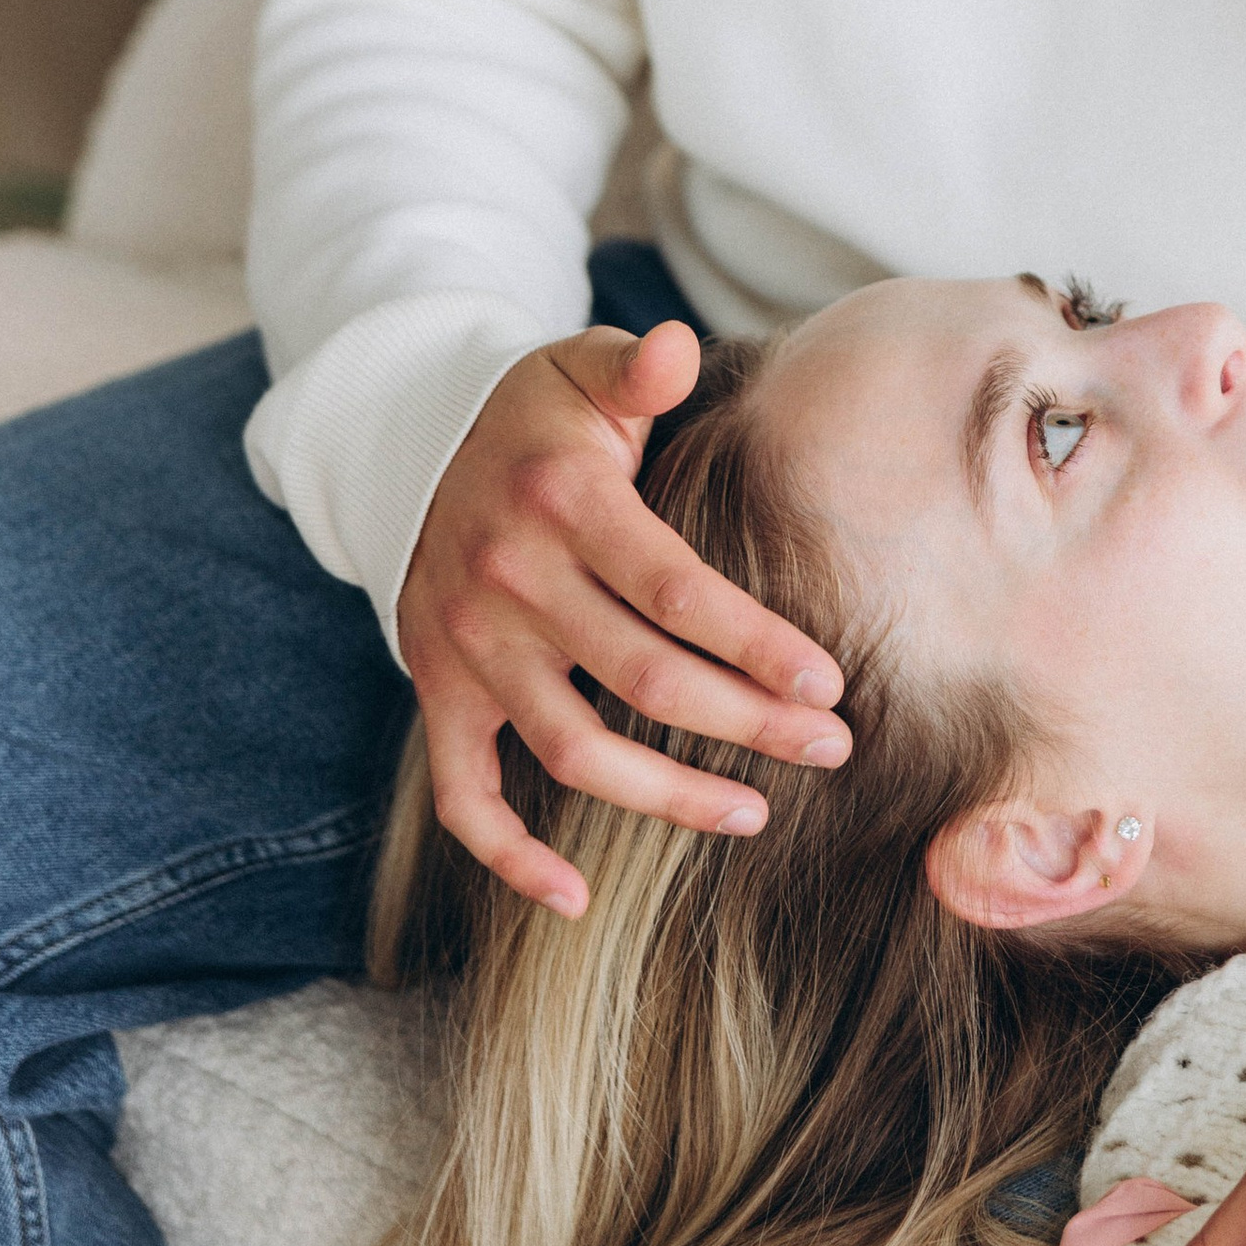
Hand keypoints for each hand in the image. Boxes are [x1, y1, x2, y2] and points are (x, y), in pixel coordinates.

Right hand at [397, 318, 848, 915]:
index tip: (829, 684)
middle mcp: (510, 579)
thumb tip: (676, 348)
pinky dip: (511, 857)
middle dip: (746, 723)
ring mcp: (467, 645)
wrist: (413, 447)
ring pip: (573, 748)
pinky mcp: (438, 690)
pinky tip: (575, 898)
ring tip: (754, 813)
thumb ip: (635, 369)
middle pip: (643, 679)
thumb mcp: (580, 367)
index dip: (754, 643)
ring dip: (666, 796)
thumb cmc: (537, 415)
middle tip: (833, 748)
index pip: (673, 589)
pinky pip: (465, 796)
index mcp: (564, 501)